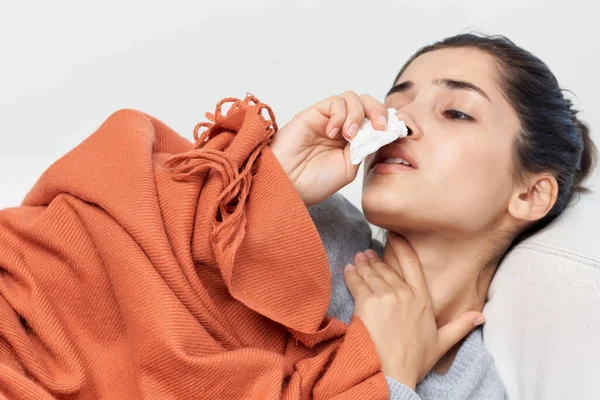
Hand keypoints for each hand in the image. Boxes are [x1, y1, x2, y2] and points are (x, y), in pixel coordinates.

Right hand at [269, 91, 387, 205]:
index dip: (385, 121)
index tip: (393, 131)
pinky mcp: (314, 113)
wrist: (288, 184)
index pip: (374, 121)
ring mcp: (328, 120)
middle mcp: (341, 128)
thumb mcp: (348, 168)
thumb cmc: (313, 182)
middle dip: (378, 112)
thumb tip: (378, 130)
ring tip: (349, 136)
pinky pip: (336, 102)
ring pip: (353, 99)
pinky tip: (333, 132)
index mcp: (351, 143)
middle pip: (367, 104)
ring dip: (358, 115)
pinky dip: (341, 114)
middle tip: (379, 127)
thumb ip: (363, 147)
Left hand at [343, 233, 484, 389]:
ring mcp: (386, 296)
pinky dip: (351, 275)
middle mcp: (405, 294)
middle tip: (366, 252)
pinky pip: (358, 283)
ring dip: (362, 265)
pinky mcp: (368, 302)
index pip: (412, 265)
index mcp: (423, 299)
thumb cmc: (415, 360)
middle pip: (388, 269)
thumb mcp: (442, 342)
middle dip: (375, 259)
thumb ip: (461, 326)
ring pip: (372, 274)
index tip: (393, 236)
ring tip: (357, 259)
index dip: (402, 248)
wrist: (393, 372)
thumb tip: (481, 317)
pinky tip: (348, 270)